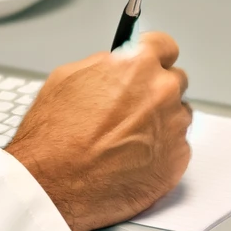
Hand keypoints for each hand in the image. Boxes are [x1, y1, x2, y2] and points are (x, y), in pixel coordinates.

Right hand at [6, 32, 191, 230]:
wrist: (53, 183)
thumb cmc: (55, 133)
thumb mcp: (69, 76)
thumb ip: (105, 64)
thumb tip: (118, 65)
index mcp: (138, 65)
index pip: (165, 46)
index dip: (154, 55)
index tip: (150, 63)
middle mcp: (162, 93)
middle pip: (175, 81)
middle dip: (155, 89)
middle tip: (131, 107)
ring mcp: (172, 129)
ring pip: (177, 115)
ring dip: (160, 121)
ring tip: (128, 137)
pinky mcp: (176, 163)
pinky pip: (177, 148)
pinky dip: (161, 151)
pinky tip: (133, 157)